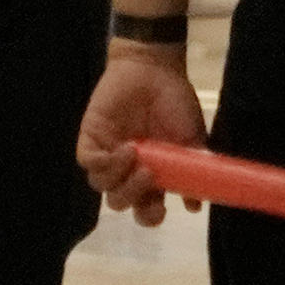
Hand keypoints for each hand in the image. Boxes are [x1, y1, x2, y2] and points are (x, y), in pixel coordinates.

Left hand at [78, 51, 208, 223]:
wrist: (155, 68)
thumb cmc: (176, 101)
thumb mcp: (191, 138)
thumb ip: (193, 169)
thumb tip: (195, 205)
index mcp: (151, 176)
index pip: (144, 210)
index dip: (149, 216)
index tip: (161, 209)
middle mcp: (127, 170)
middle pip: (119, 201)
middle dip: (132, 196)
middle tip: (148, 175)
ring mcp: (108, 154)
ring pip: (102, 185)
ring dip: (118, 177)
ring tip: (136, 154)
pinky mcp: (91, 138)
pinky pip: (88, 162)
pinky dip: (103, 162)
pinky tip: (122, 148)